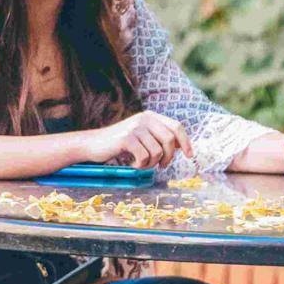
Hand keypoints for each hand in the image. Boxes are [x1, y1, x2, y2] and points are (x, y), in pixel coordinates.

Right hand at [74, 111, 191, 168]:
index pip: (176, 127)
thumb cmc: (120, 144)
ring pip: (157, 152)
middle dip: (168, 157)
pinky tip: (131, 164)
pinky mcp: (127, 138)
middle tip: (161, 167)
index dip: (186, 142)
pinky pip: (144, 157)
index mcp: (150, 116)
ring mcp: (135, 127)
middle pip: (169, 140)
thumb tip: (181, 146)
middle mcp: (144, 118)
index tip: (190, 156)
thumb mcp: (142, 137)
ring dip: (151, 164)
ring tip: (140, 164)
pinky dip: (140, 165)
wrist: (93, 144)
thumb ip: (159, 138)